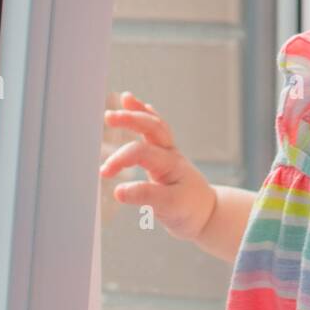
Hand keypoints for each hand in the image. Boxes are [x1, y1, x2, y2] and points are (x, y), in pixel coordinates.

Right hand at [99, 91, 216, 240]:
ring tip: (125, 98)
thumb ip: (145, 197)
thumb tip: (118, 191)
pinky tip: (136, 104)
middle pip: (152, 128)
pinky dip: (146, 114)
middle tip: (109, 117)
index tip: (104, 173)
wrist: (205, 212)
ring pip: (155, 124)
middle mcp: (170, 153)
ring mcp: (168, 151)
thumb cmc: (188, 209)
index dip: (121, 160)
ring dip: (139, 111)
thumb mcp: (169, 207)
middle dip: (131, 119)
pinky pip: (156, 128)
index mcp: (170, 164)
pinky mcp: (164, 154)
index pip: (141, 153)